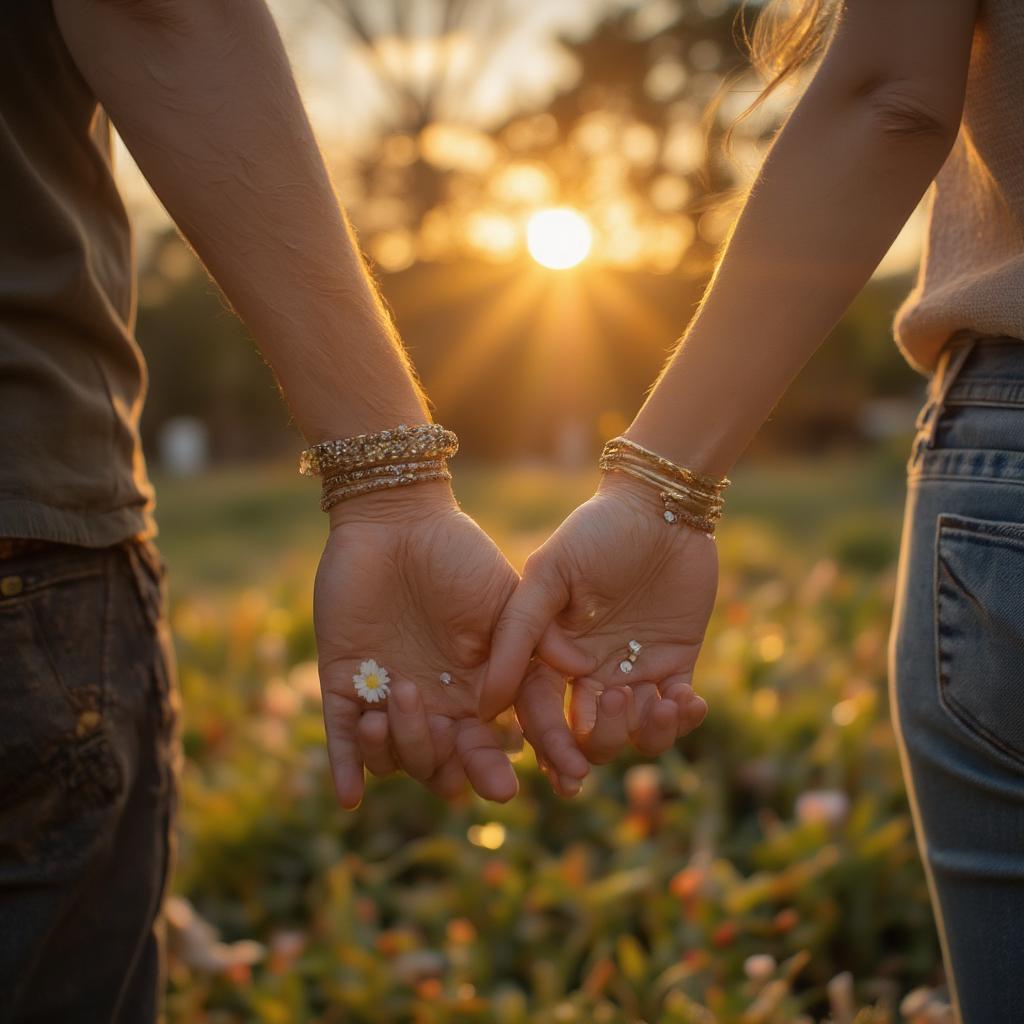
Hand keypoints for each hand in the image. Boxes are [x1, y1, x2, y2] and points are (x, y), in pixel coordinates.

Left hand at [314, 481, 520, 808]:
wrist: (395, 522)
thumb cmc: (459, 555)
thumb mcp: (506, 599)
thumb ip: (535, 640)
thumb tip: (583, 670)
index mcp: (474, 694)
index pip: (489, 749)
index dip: (504, 770)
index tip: (526, 787)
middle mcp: (434, 707)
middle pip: (441, 767)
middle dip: (448, 768)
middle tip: (450, 735)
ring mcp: (387, 700)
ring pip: (394, 758)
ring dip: (399, 747)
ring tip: (391, 706)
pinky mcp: (344, 685)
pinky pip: (341, 739)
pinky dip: (346, 769)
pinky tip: (348, 797)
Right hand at [484, 474, 713, 770]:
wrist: (660, 507)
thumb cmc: (597, 534)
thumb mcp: (549, 575)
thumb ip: (519, 633)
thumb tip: (490, 700)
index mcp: (552, 656)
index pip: (542, 714)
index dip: (550, 746)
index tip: (563, 770)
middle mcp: (590, 672)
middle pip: (588, 736)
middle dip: (600, 743)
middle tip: (617, 711)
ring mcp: (634, 671)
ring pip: (634, 733)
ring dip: (645, 733)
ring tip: (661, 701)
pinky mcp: (676, 665)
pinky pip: (676, 711)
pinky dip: (683, 719)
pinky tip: (688, 700)